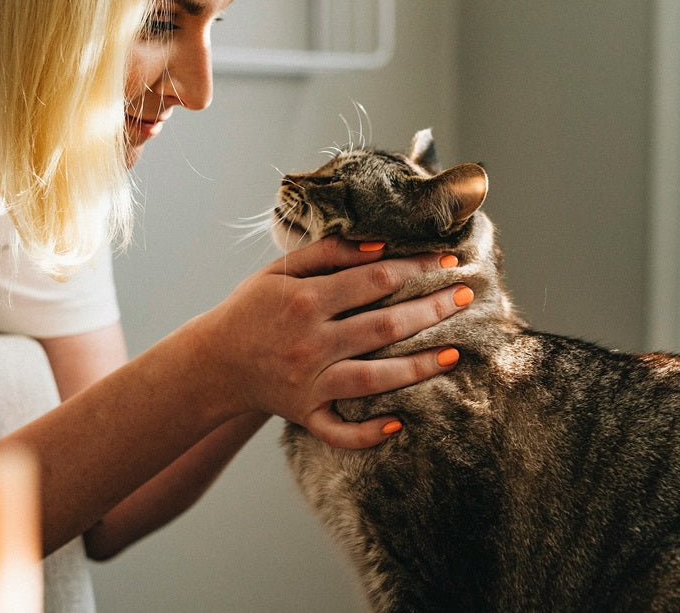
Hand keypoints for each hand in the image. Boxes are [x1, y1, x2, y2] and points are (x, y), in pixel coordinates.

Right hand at [187, 236, 469, 448]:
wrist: (213, 362)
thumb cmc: (252, 309)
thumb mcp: (280, 271)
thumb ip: (328, 253)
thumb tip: (380, 246)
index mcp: (307, 301)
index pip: (375, 279)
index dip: (416, 267)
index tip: (447, 260)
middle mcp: (311, 343)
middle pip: (384, 326)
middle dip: (431, 309)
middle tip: (467, 297)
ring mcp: (309, 383)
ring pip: (374, 379)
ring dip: (417, 367)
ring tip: (454, 354)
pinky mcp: (305, 414)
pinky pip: (339, 431)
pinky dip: (367, 433)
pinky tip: (398, 423)